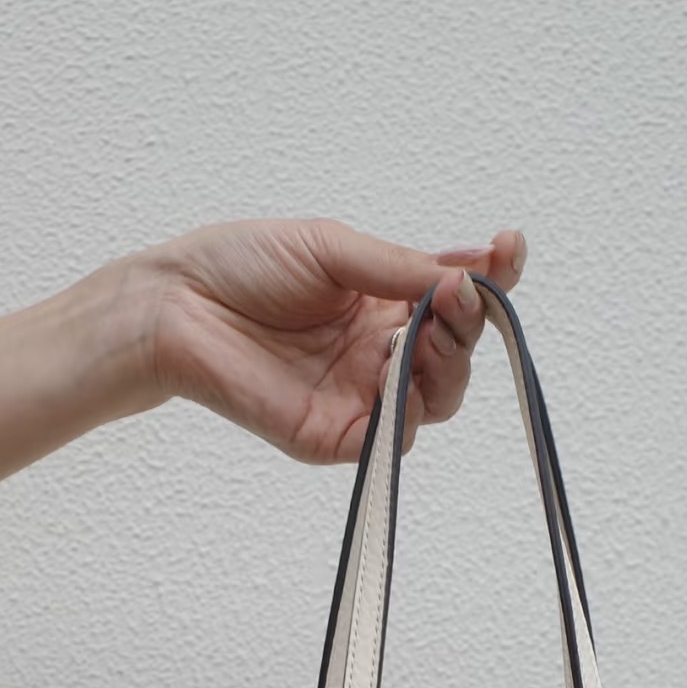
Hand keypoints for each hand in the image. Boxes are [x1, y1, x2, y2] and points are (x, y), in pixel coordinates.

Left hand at [137, 217, 526, 462]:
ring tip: (432, 332)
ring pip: (436, 399)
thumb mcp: (333, 249)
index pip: (455, 298)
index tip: (509, 249)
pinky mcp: (335, 436)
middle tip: (456, 298)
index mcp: (384, 302)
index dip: (491, 279)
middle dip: (469, 325)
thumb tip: (464, 279)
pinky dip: (407, 411)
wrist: (177, 306)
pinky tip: (398, 377)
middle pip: (456, 355)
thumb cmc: (241, 266)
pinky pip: (391, 438)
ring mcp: (360, 397)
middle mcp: (380, 351)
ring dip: (448, 365)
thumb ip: (397, 268)